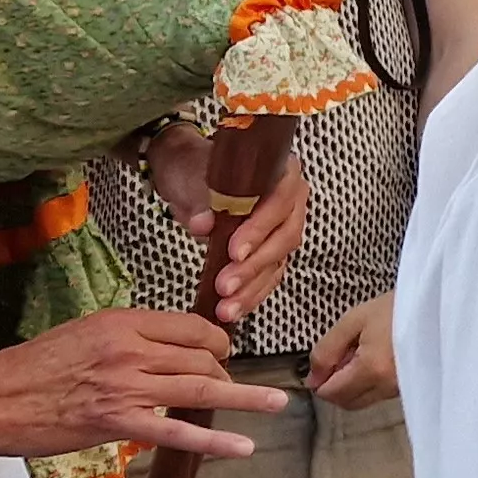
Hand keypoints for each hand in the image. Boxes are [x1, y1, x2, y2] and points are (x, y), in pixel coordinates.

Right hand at [0, 309, 287, 458]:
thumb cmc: (30, 368)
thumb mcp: (83, 334)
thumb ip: (125, 339)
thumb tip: (160, 350)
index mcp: (122, 322)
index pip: (192, 328)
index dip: (215, 342)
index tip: (223, 353)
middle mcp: (131, 349)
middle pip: (203, 357)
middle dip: (225, 372)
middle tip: (232, 385)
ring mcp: (127, 387)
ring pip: (201, 388)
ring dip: (243, 396)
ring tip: (275, 403)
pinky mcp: (117, 423)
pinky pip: (178, 431)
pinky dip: (216, 440)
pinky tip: (244, 445)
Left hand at [142, 125, 310, 323]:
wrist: (186, 173)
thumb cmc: (193, 167)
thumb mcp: (192, 177)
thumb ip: (200, 201)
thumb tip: (203, 225)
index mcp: (281, 173)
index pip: (280, 203)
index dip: (261, 229)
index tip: (235, 252)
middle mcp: (291, 202)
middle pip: (284, 238)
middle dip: (254, 266)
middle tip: (226, 285)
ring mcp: (282, 228)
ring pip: (277, 262)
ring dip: (252, 288)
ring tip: (226, 308)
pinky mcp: (271, 251)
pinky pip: (269, 276)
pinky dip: (251, 294)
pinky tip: (233, 309)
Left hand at [308, 294, 399, 408]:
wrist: (436, 305)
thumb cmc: (395, 308)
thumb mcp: (354, 320)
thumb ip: (326, 350)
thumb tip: (312, 379)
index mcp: (371, 369)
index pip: (331, 393)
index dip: (320, 379)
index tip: (327, 358)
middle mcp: (386, 387)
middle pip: (346, 403)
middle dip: (336, 385)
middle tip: (343, 356)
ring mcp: (399, 391)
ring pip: (362, 401)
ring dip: (353, 385)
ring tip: (362, 354)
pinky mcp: (408, 389)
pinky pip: (378, 395)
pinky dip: (369, 384)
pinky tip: (376, 360)